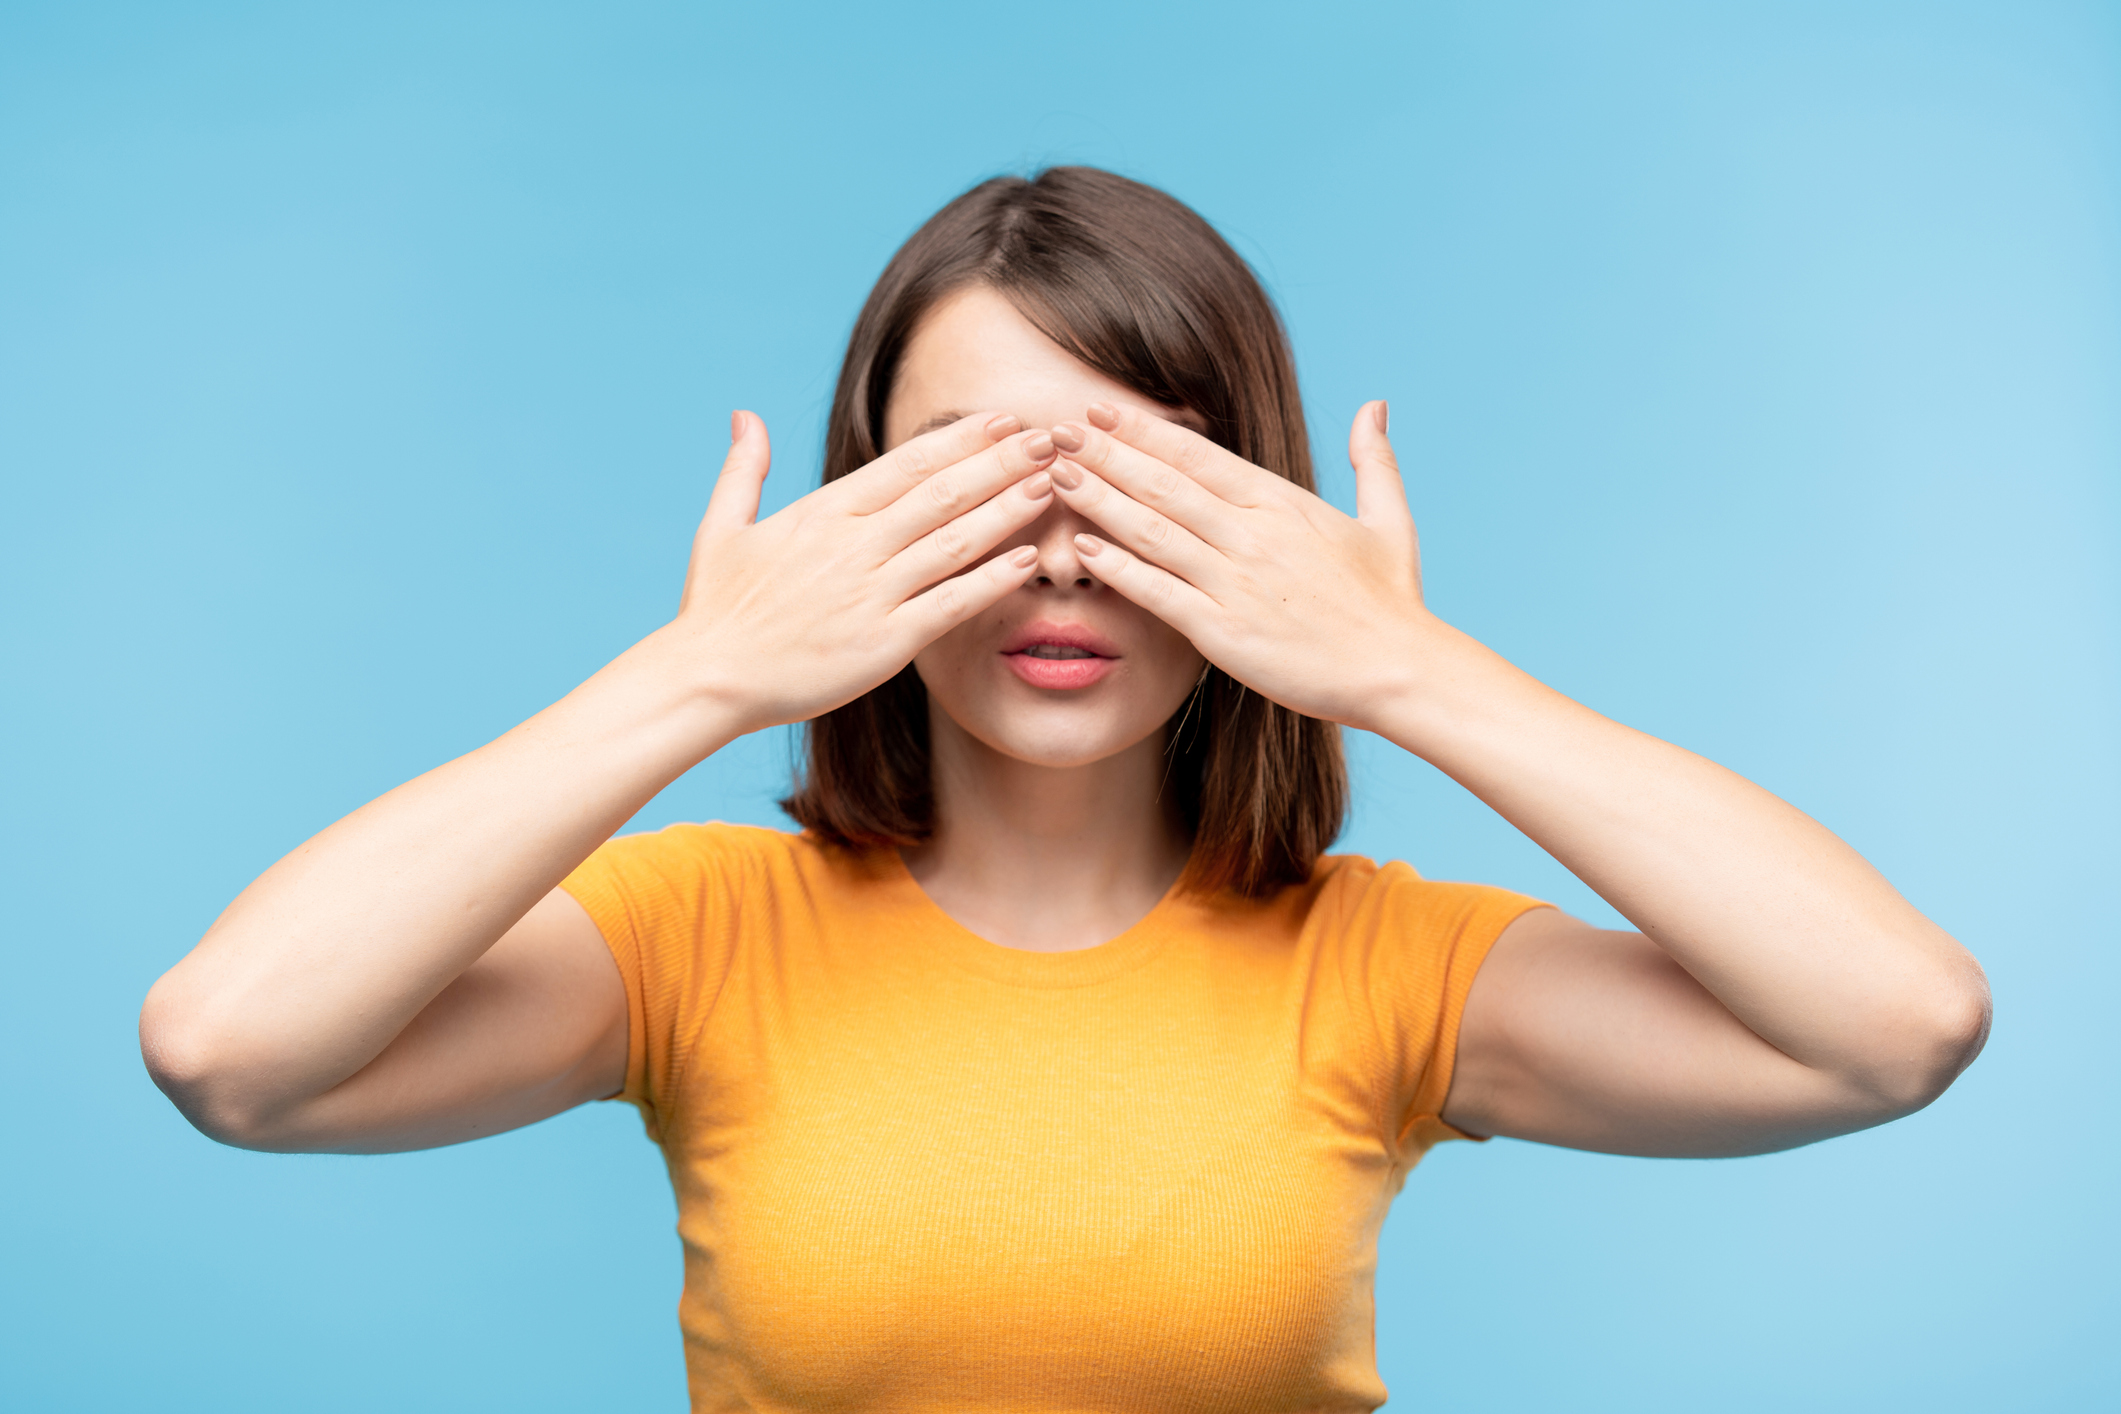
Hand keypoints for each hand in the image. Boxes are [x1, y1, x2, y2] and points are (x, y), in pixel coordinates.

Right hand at [668, 409, 1058, 735]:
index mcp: (824, 512)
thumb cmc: (715, 608)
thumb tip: (743, 415)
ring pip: (955, 541)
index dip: (961, 439)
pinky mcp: (884, 642)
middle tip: (1050, 439)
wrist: (707, 677)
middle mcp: (854, 545)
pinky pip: (950, 604)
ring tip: (1053, 484)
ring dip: (1008, 510)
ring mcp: (872, 592)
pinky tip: (1029, 561)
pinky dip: (992, 580)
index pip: (907, 463)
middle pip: (943, 492)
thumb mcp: (721, 527)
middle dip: (1001, 462)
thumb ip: (744, 469)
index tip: (1002, 419)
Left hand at [1046, 400, 1429, 732]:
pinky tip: (1079, 550)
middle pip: (1163, 483)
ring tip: (1055, 476)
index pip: (1198, 455)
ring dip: (1099, 500)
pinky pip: (1158, 593)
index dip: (1143, 432)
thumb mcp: (1389, 521)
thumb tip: (1374, 406)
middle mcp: (1253, 534)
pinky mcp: (1224, 631)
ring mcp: (1235, 582)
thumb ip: (1374, 461)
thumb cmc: (1391, 602)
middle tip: (1054, 429)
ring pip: (1153, 530)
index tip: (1100, 410)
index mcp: (1282, 503)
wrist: (1399, 670)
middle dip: (1104, 453)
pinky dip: (1117, 569)